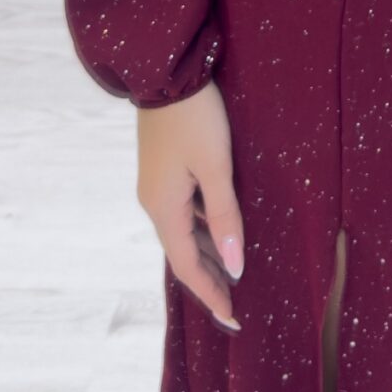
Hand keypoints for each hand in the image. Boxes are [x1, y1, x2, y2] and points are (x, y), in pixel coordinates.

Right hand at [137, 84, 244, 332]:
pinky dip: (204, 229)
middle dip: (210, 279)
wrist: (166, 72)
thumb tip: (234, 268)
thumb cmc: (195, 118)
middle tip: (237, 305)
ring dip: (208, 254)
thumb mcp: (216, 167)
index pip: (188, 266)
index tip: (233, 319)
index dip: (211, 294)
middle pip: (184, 253)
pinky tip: (222, 231)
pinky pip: (185, 212)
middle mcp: (154, 203)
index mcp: (163, 208)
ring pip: (185, 233)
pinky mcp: (163, 171)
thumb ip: (226, 217)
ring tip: (234, 275)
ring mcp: (157, 187)